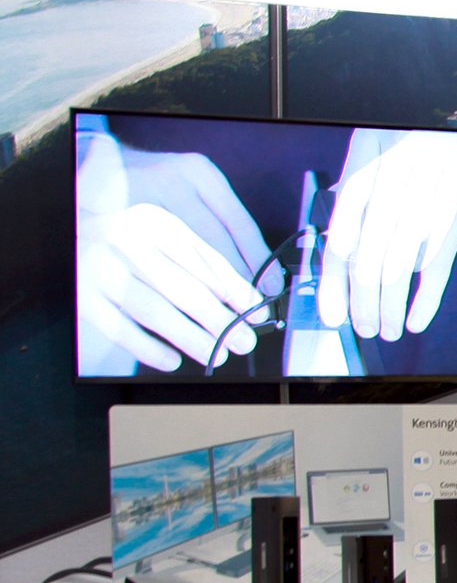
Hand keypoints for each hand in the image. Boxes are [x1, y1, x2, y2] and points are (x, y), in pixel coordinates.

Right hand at [74, 134, 273, 373]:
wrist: (70, 233)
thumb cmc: (130, 240)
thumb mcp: (166, 235)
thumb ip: (203, 260)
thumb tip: (246, 302)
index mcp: (155, 222)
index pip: (205, 261)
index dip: (237, 291)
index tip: (259, 313)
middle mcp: (126, 240)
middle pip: (183, 288)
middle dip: (220, 320)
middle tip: (245, 341)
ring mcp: (101, 268)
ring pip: (154, 310)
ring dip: (191, 337)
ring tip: (218, 354)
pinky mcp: (82, 294)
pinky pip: (119, 329)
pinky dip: (149, 349)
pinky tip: (173, 360)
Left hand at [319, 130, 456, 340]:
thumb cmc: (419, 147)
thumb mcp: (378, 157)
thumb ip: (359, 199)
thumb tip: (342, 244)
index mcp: (363, 173)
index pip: (340, 240)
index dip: (333, 283)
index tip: (333, 314)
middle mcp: (387, 184)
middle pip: (366, 259)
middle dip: (363, 302)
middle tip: (363, 327)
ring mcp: (421, 198)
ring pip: (397, 266)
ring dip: (389, 305)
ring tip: (386, 328)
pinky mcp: (454, 211)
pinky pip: (436, 263)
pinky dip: (425, 298)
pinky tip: (416, 320)